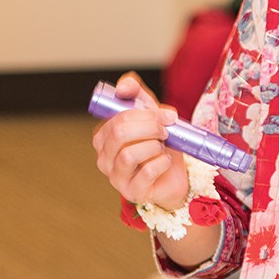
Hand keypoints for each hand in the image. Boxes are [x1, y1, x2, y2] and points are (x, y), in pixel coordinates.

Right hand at [92, 72, 189, 210]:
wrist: (175, 175)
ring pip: (129, 155)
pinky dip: (162, 162)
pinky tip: (166, 161)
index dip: (144, 113)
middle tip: (165, 130)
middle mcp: (103, 158)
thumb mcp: (150, 115)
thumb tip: (123, 86)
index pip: (116, 118)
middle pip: (119, 134)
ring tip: (163, 147)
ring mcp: (115, 178)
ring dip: (154, 146)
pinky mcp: (132, 193)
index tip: (165, 115)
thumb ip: (136, 95)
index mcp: (103, 137)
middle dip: (149, 127)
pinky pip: (147, 172)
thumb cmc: (158, 144)